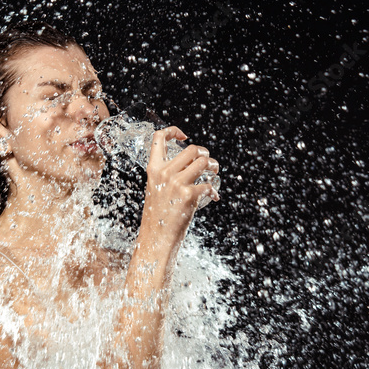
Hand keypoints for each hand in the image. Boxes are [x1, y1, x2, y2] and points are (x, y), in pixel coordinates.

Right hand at [139, 126, 219, 242]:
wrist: (156, 237)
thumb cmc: (158, 216)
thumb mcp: (155, 189)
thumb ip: (166, 176)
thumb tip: (189, 166)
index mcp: (153, 169)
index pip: (159, 138)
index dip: (173, 131)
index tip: (184, 137)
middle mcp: (164, 173)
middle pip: (192, 149)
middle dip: (204, 153)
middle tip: (208, 162)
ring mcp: (177, 183)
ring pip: (203, 162)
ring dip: (213, 165)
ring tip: (214, 172)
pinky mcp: (189, 195)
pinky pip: (208, 185)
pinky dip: (214, 191)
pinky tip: (213, 197)